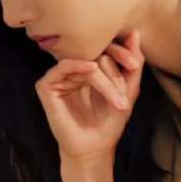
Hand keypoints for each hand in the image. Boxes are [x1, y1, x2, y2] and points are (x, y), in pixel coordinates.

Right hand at [34, 29, 144, 162]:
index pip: (104, 47)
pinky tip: (92, 69)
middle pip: (95, 53)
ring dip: (105, 80)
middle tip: (125, 94)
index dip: (121, 51)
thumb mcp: (128, 91)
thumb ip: (132, 63)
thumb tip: (134, 32)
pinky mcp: (46, 86)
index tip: (134, 65)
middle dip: (115, 72)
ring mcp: (59, 77)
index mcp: (89, 68)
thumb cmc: (110, 123)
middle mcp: (73, 70)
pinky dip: (78, 65)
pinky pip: (63, 66)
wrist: (95, 149)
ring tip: (117, 102)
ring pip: (84, 62)